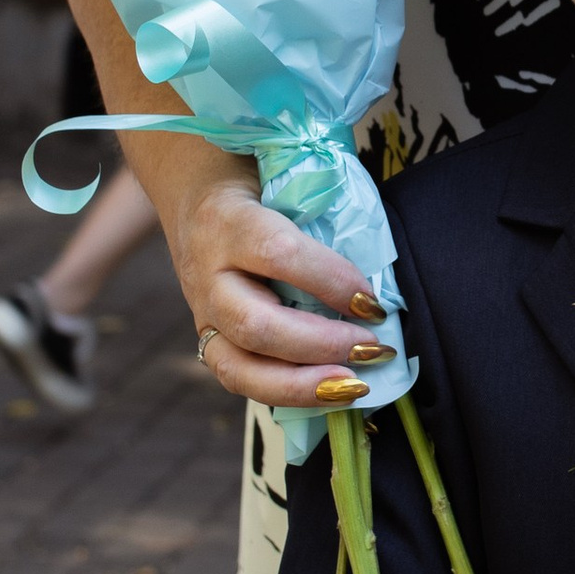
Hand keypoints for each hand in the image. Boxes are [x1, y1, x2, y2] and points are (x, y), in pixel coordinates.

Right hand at [172, 170, 395, 409]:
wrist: (194, 195)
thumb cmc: (259, 182)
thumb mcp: (287, 179)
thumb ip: (323, 216)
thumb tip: (381, 276)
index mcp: (226, 220)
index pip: (278, 253)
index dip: (331, 281)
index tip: (374, 302)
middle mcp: (205, 273)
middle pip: (255, 324)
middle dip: (321, 344)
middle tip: (373, 347)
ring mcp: (201, 313)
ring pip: (239, 367)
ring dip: (304, 385)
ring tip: (355, 386)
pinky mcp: (206, 341)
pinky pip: (241, 380)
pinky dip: (289, 394)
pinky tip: (330, 392)